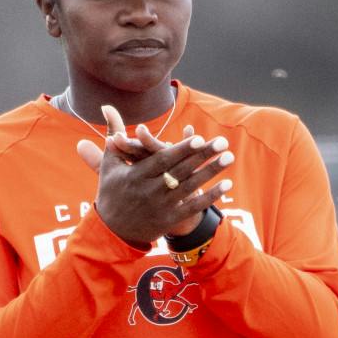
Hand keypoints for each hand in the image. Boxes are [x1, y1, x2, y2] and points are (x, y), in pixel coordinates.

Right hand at [75, 104, 233, 242]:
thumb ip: (114, 134)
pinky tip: (227, 183)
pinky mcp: (169, 220)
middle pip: (181, 171)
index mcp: (136, 176)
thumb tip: (107, 106)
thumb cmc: (111, 190)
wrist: (111, 231)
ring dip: (211, 172)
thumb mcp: (110, 162)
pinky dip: (211, 196)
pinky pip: (193, 207)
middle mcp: (149, 191)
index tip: (199, 138)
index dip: (181, 150)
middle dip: (203, 156)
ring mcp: (161, 207)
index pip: (162, 161)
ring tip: (229, 157)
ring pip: (190, 187)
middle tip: (223, 142)